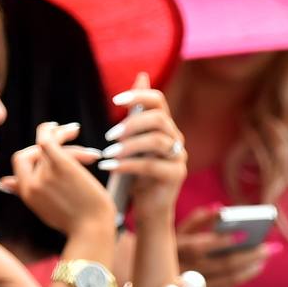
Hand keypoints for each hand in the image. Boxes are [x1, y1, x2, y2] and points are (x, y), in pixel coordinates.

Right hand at [0, 121, 115, 238]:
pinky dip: (56, 131)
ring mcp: (44, 174)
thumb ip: (26, 192)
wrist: (92, 231)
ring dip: (62, 135)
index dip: (32, 153)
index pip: (19, 163)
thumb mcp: (44, 209)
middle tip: (66, 136)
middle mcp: (32, 183)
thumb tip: (4, 182)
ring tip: (76, 132)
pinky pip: (48, 139)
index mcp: (26, 193)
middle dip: (46, 143)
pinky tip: (71, 129)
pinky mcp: (59, 165)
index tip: (46, 149)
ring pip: (47, 144)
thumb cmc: (75, 223)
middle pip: (34, 150)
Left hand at [100, 73, 186, 220]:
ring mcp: (179, 157)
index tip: (115, 100)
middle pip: (159, 118)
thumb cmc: (136, 174)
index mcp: (165, 126)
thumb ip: (133, 116)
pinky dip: (128, 165)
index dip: (138, 95)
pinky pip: (152, 165)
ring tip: (108, 154)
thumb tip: (140, 77)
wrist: (148, 209)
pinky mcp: (176, 176)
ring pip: (157, 141)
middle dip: (132, 124)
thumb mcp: (131, 142)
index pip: (158, 100)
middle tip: (109, 136)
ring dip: (128, 146)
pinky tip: (110, 167)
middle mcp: (176, 139)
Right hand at [175, 205, 277, 286]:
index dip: (223, 240)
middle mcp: (179, 274)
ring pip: (226, 281)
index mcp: (172, 252)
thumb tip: (220, 209)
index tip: (246, 232)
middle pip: (221, 265)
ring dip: (249, 269)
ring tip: (263, 258)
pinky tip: (250, 270)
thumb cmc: (169, 253)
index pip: (200, 246)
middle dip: (249, 255)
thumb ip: (196, 220)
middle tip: (270, 247)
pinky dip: (238, 280)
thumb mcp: (175, 234)